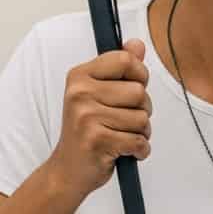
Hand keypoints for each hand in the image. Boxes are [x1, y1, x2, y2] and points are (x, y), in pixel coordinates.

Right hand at [47, 39, 151, 200]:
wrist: (69, 169)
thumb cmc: (90, 129)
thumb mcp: (100, 94)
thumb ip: (121, 69)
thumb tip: (137, 43)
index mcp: (80, 76)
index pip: (126, 60)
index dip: (140, 76)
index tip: (132, 89)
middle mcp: (79, 93)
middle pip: (139, 92)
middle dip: (142, 110)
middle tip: (124, 121)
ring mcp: (86, 117)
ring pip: (142, 118)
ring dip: (141, 132)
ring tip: (122, 136)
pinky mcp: (96, 140)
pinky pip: (139, 141)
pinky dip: (140, 150)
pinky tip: (125, 151)